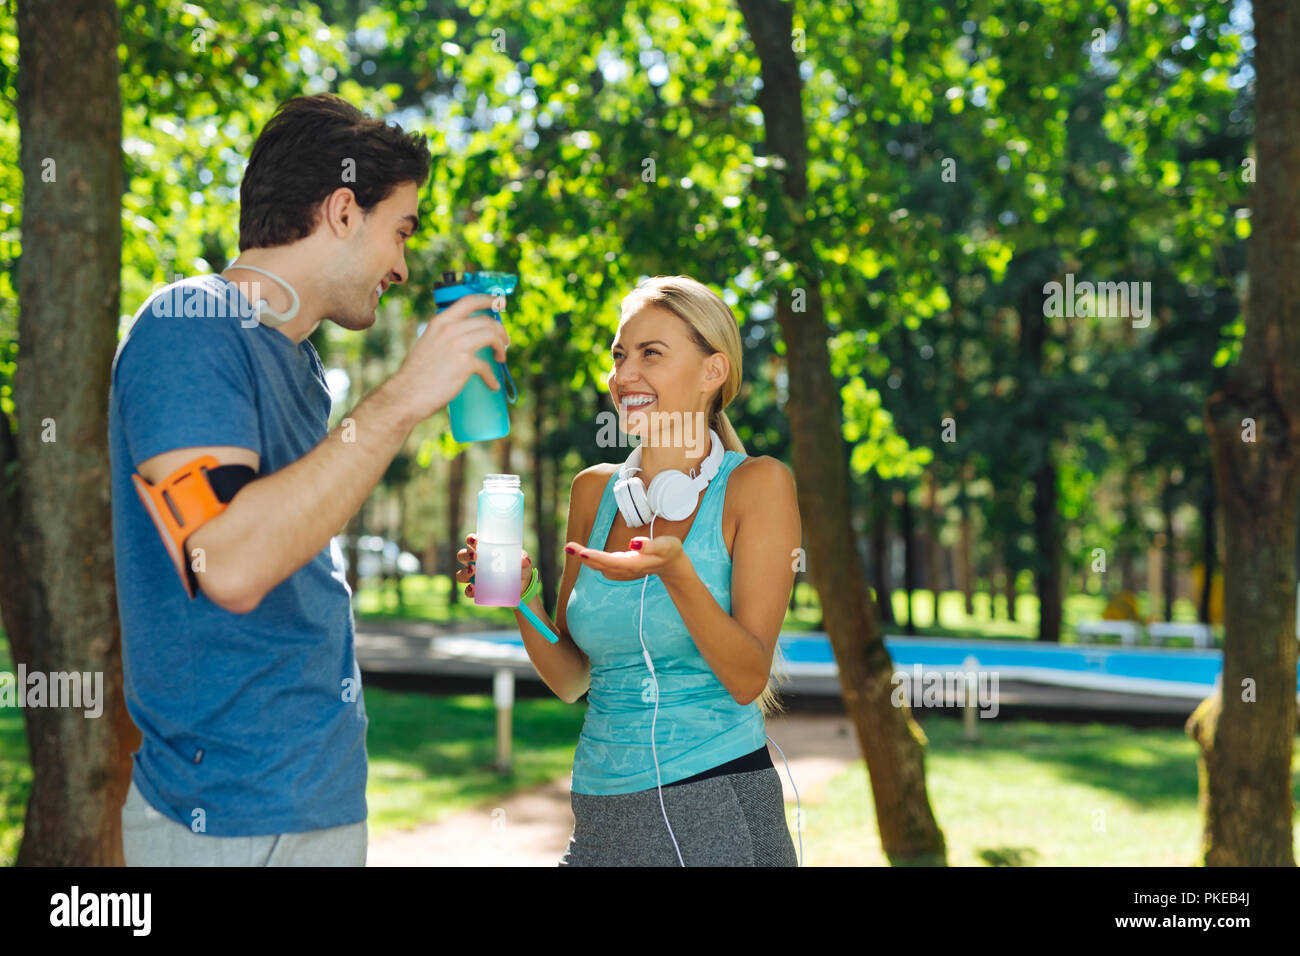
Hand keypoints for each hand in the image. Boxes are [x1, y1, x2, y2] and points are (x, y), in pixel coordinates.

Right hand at [390, 293, 510, 421]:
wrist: (407, 394)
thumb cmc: (417, 374)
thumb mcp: (428, 343)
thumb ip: (444, 336)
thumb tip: (465, 339)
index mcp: (440, 322)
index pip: (468, 301)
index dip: (488, 299)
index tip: (499, 303)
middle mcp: (449, 329)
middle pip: (486, 321)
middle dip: (500, 330)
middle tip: (505, 342)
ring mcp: (457, 345)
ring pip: (491, 336)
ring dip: (501, 347)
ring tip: (501, 358)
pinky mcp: (464, 364)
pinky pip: (487, 367)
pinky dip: (492, 378)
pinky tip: (493, 385)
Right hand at [456, 533, 532, 599]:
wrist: (522, 587)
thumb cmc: (519, 567)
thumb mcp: (523, 562)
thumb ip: (523, 559)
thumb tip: (525, 561)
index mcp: (484, 550)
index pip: (472, 541)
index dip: (470, 539)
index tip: (475, 540)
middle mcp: (475, 562)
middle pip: (463, 556)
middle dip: (466, 555)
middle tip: (475, 556)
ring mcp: (474, 577)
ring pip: (461, 573)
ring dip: (464, 572)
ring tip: (473, 571)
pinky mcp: (477, 590)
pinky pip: (468, 591)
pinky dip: (468, 590)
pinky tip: (473, 588)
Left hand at [564, 535, 689, 584]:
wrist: (672, 565)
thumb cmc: (669, 552)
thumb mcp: (665, 546)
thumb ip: (649, 546)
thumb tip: (633, 543)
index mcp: (635, 564)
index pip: (611, 562)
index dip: (596, 557)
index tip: (582, 552)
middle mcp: (626, 569)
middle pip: (601, 564)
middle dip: (584, 556)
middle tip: (568, 547)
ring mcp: (623, 569)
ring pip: (600, 565)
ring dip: (585, 557)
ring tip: (570, 548)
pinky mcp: (621, 566)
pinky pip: (602, 564)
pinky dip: (591, 558)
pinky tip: (583, 553)